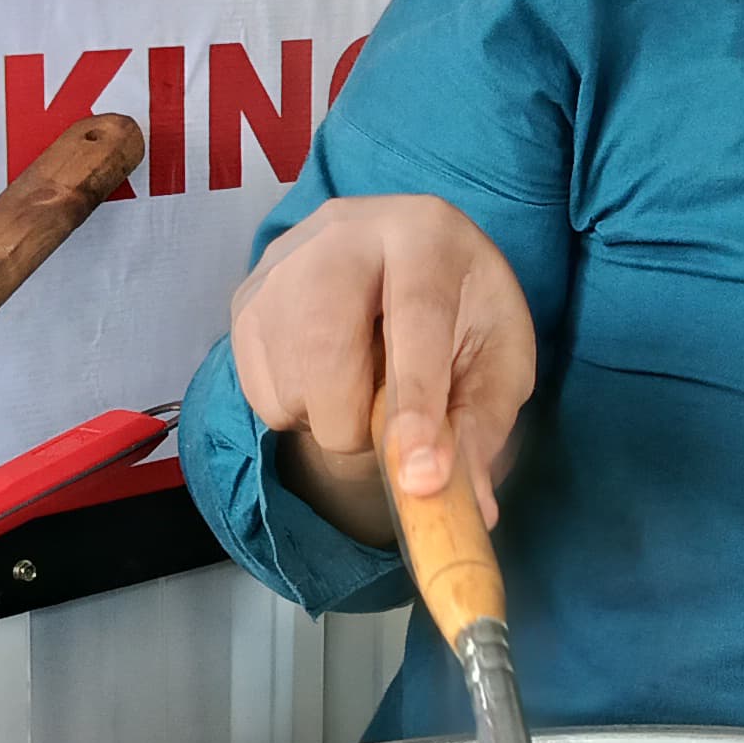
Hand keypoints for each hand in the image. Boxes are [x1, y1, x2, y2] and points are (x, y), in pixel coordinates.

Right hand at [228, 196, 535, 543]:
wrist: (399, 260)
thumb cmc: (460, 314)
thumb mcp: (497, 360)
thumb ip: (483, 426)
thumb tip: (469, 509)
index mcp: (426, 234)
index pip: (416, 319)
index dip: (417, 407)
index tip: (420, 480)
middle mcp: (344, 233)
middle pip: (327, 349)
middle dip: (358, 425)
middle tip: (387, 432)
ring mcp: (282, 263)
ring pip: (289, 384)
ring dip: (331, 419)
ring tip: (363, 383)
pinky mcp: (246, 299)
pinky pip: (260, 395)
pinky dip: (300, 412)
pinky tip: (329, 376)